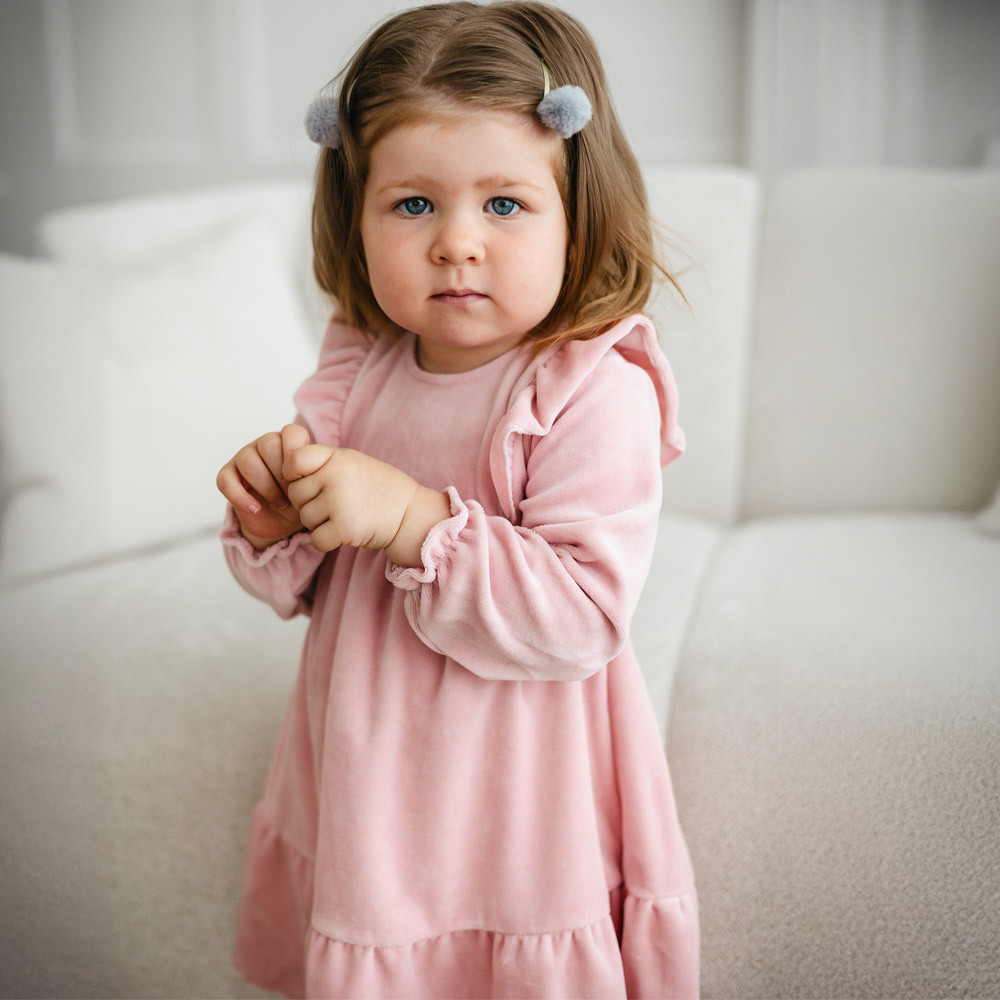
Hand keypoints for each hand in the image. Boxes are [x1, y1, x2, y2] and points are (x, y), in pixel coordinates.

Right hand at [217, 424, 310, 548]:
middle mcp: (265, 445)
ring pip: (249, 462)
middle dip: (283, 474)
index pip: (292, 432)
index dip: (297, 453)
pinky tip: (256, 510)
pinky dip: (241, 498)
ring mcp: (244, 457)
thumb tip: (315, 473)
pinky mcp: (228, 475)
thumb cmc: (300, 501)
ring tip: (281, 504)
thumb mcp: (313, 489)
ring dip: (267, 487)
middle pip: (269, 444)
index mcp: (289, 443)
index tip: (303, 477)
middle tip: (294, 494)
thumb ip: (314, 475)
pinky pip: (226, 480)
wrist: (282, 525)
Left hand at [283, 446, 450, 565]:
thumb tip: (285, 469)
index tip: (308, 481)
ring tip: (345, 516)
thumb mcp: (352, 462)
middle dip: (309, 503)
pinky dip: (326, 541)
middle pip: (295, 495)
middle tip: (336, 504)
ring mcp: (339, 503)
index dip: (293, 474)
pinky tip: (344, 533)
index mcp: (336, 457)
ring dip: (320, 523)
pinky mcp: (345, 529)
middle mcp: (335, 476)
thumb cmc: (379, 487)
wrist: (410, 513)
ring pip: (305, 519)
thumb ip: (322, 462)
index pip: (293, 461)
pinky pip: (316, 540)